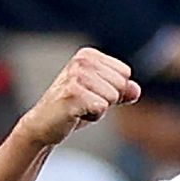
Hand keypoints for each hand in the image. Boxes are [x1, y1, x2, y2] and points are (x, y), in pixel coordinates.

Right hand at [19, 47, 140, 144]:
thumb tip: (136, 89)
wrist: (44, 125)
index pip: (124, 73)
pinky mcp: (72, 93)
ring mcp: (76, 76)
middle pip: (121, 84)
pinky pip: (101, 108)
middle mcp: (81, 61)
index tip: (92, 94)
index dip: (113, 90)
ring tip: (79, 108)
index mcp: (88, 55)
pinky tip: (75, 114)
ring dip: (99, 109)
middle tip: (85, 103)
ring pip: (112, 97)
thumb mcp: (101, 96)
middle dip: (107, 100)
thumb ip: (121, 91)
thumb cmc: (74, 108)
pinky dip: (92, 117)